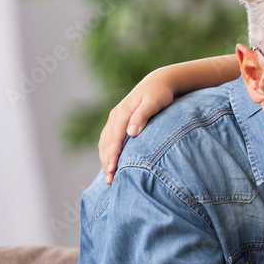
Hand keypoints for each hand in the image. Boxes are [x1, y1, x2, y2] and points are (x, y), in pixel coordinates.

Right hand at [98, 69, 175, 184]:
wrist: (157, 83)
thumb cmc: (159, 94)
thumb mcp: (153, 103)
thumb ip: (142, 117)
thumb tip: (131, 132)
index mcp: (122, 113)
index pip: (115, 138)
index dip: (112, 155)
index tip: (112, 170)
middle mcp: (115, 116)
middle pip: (107, 143)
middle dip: (107, 162)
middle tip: (110, 180)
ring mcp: (114, 119)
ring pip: (105, 142)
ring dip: (105, 159)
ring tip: (109, 177)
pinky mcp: (117, 122)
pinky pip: (108, 140)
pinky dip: (106, 152)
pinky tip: (110, 164)